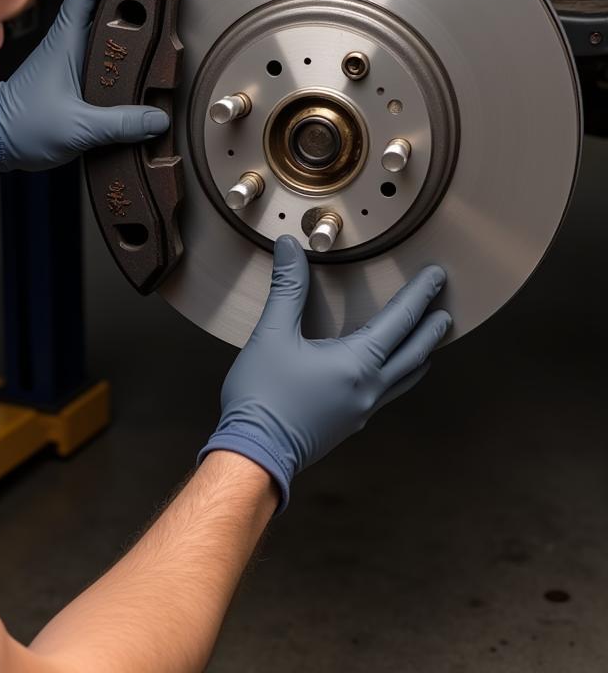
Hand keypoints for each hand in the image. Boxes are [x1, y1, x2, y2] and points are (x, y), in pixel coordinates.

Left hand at [0, 0, 169, 173]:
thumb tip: (155, 120)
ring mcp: (69, 53)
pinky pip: (99, 43)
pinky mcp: (71, 70)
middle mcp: (68, 40)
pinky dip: (118, 37)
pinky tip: (137, 47)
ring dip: (124, 8)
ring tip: (155, 5)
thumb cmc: (22, 126)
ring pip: (100, 18)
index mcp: (66, 39)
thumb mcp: (77, 128)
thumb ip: (119, 124)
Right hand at [199, 235, 450, 511]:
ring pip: (404, 378)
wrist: (254, 453)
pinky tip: (386, 374)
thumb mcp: (272, 334)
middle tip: (446, 309)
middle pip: (413, 353)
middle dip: (431, 329)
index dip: (419, 294)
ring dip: (419, 355)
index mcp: (357, 363)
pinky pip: (386, 393)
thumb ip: (287, 288)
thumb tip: (289, 245)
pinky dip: (398, 375)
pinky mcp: (348, 424)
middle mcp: (370, 388)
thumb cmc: (263, 394)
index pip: (399, 320)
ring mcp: (362, 410)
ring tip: (429, 343)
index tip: (437, 276)